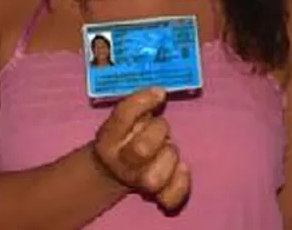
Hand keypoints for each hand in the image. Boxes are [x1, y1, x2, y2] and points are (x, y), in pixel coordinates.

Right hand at [92, 88, 190, 210]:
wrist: (116, 168)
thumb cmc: (129, 133)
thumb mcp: (127, 116)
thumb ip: (140, 104)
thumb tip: (161, 93)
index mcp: (109, 138)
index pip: (123, 115)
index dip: (143, 101)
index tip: (160, 93)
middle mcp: (121, 162)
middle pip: (141, 149)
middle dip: (159, 131)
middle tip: (162, 127)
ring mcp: (138, 182)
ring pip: (155, 178)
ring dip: (169, 157)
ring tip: (168, 149)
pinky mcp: (157, 196)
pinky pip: (170, 198)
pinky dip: (180, 184)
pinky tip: (182, 168)